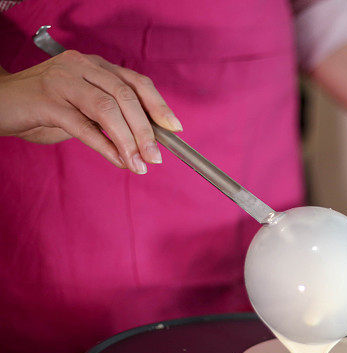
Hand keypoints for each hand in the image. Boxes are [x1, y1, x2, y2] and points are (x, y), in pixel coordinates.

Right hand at [0, 51, 181, 172]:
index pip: (135, 82)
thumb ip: (111, 116)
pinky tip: (119, 160)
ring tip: (140, 164)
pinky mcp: (45, 102)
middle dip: (146, 129)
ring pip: (107, 109)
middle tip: (157, 156)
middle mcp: (80, 67)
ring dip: (128, 140)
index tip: (175, 128)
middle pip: (125, 95)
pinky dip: (105, 146)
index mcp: (94, 65)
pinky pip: (83, 126)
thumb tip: (146, 139)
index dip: (158, 105)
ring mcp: (62, 82)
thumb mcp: (82, 106)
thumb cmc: (43, 107)